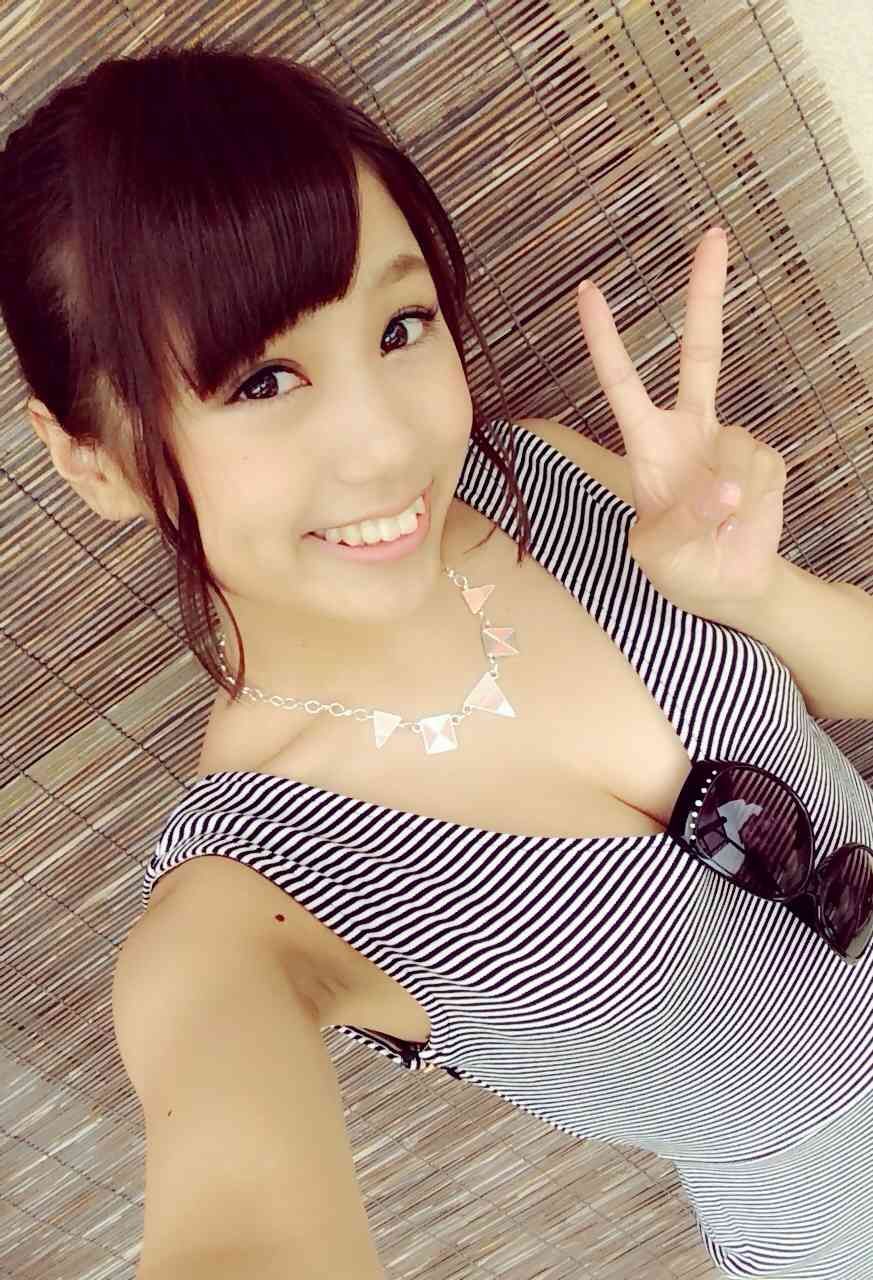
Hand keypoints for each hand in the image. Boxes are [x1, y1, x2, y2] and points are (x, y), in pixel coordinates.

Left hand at [575, 228, 787, 623]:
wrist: (728, 586)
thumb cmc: (680, 567)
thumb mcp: (658, 555)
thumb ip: (683, 522)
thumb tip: (723, 486)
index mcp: (648, 444)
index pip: (621, 383)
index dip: (604, 339)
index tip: (588, 291)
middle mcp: (690, 430)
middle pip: (700, 353)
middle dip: (706, 294)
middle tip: (713, 234)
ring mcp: (731, 441)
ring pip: (738, 449)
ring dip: (731, 497)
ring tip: (719, 527)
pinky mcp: (767, 459)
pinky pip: (763, 472)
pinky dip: (755, 504)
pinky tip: (744, 518)